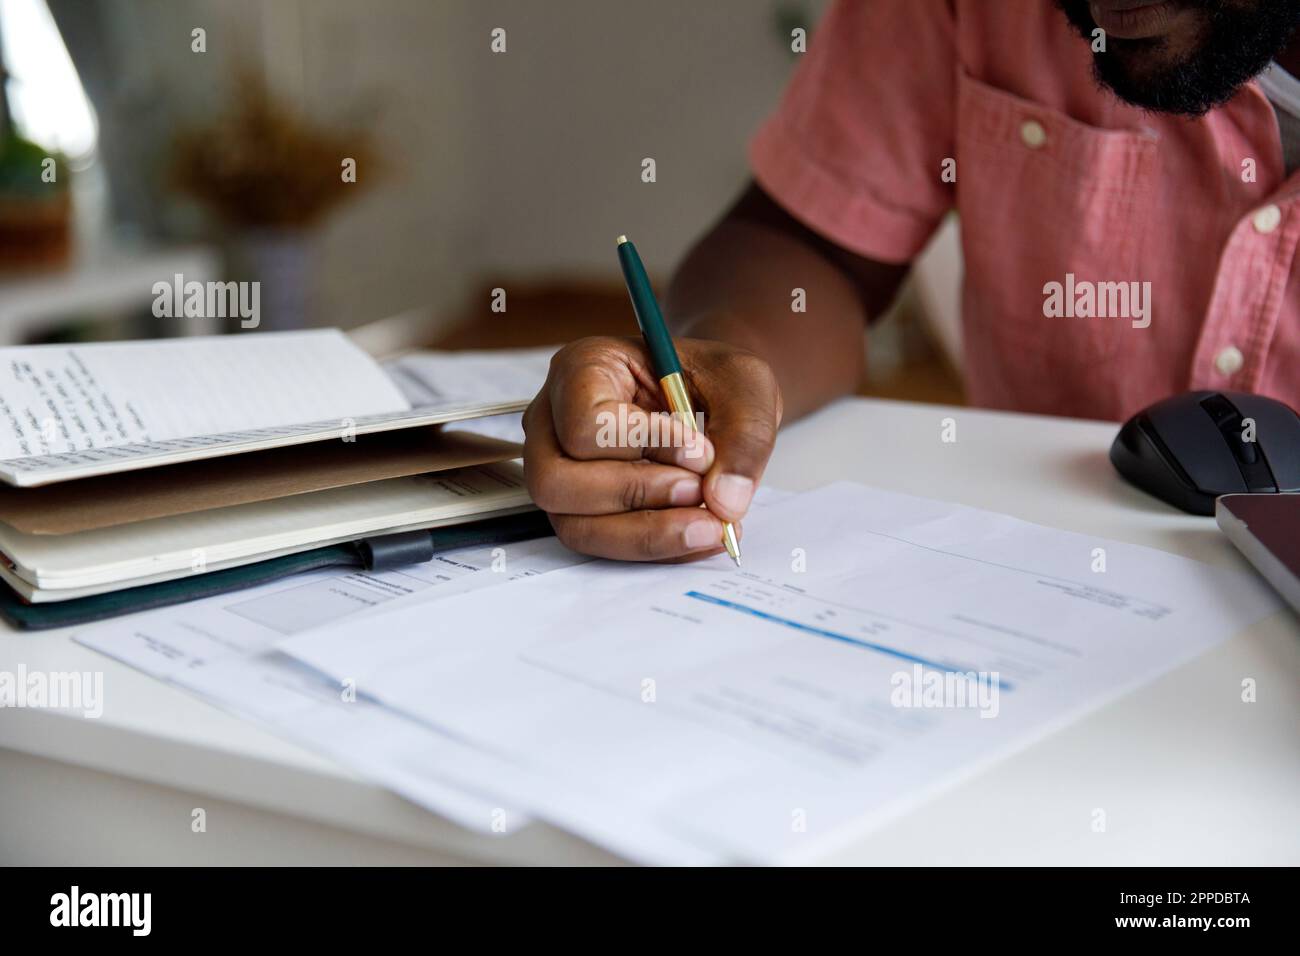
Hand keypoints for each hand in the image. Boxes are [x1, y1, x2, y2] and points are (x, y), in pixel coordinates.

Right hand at [523, 336, 781, 560]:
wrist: (712, 398)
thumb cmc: (713, 379)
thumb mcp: (746, 385)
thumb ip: (744, 437)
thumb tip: (724, 502)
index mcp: (582, 368)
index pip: (585, 422)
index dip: (645, 445)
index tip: (700, 452)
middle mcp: (553, 421)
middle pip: (558, 481)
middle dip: (637, 495)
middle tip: (699, 491)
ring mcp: (556, 470)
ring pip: (575, 525)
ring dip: (647, 532)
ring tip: (709, 523)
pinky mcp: (578, 510)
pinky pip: (601, 545)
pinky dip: (654, 547)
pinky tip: (700, 534)